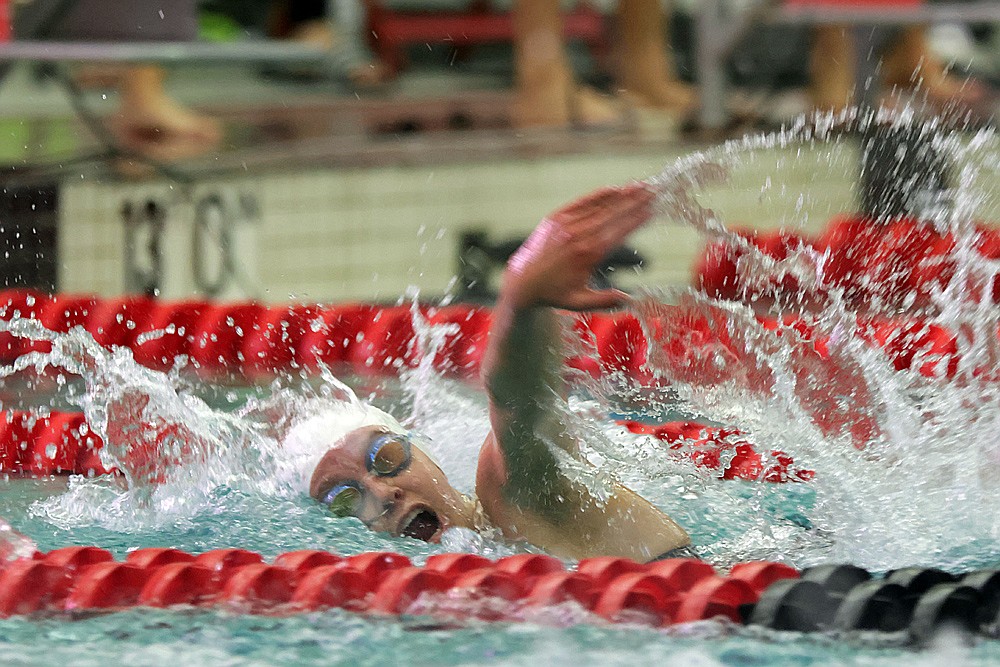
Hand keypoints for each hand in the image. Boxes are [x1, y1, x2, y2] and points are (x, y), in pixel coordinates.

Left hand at [502, 183, 655, 310]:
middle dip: (634, 202)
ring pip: (599, 207)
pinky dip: (597, 195)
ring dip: (621, 196)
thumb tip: (631, 299)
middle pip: (612, 215)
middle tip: (654, 190)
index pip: (618, 232)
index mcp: (587, 255)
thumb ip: (605, 300)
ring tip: (640, 186)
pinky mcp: (555, 218)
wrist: (521, 283)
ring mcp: (565, 225)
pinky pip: (581, 203)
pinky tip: (613, 188)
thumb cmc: (553, 294)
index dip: (636, 220)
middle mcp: (578, 236)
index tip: (653, 210)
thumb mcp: (579, 302)